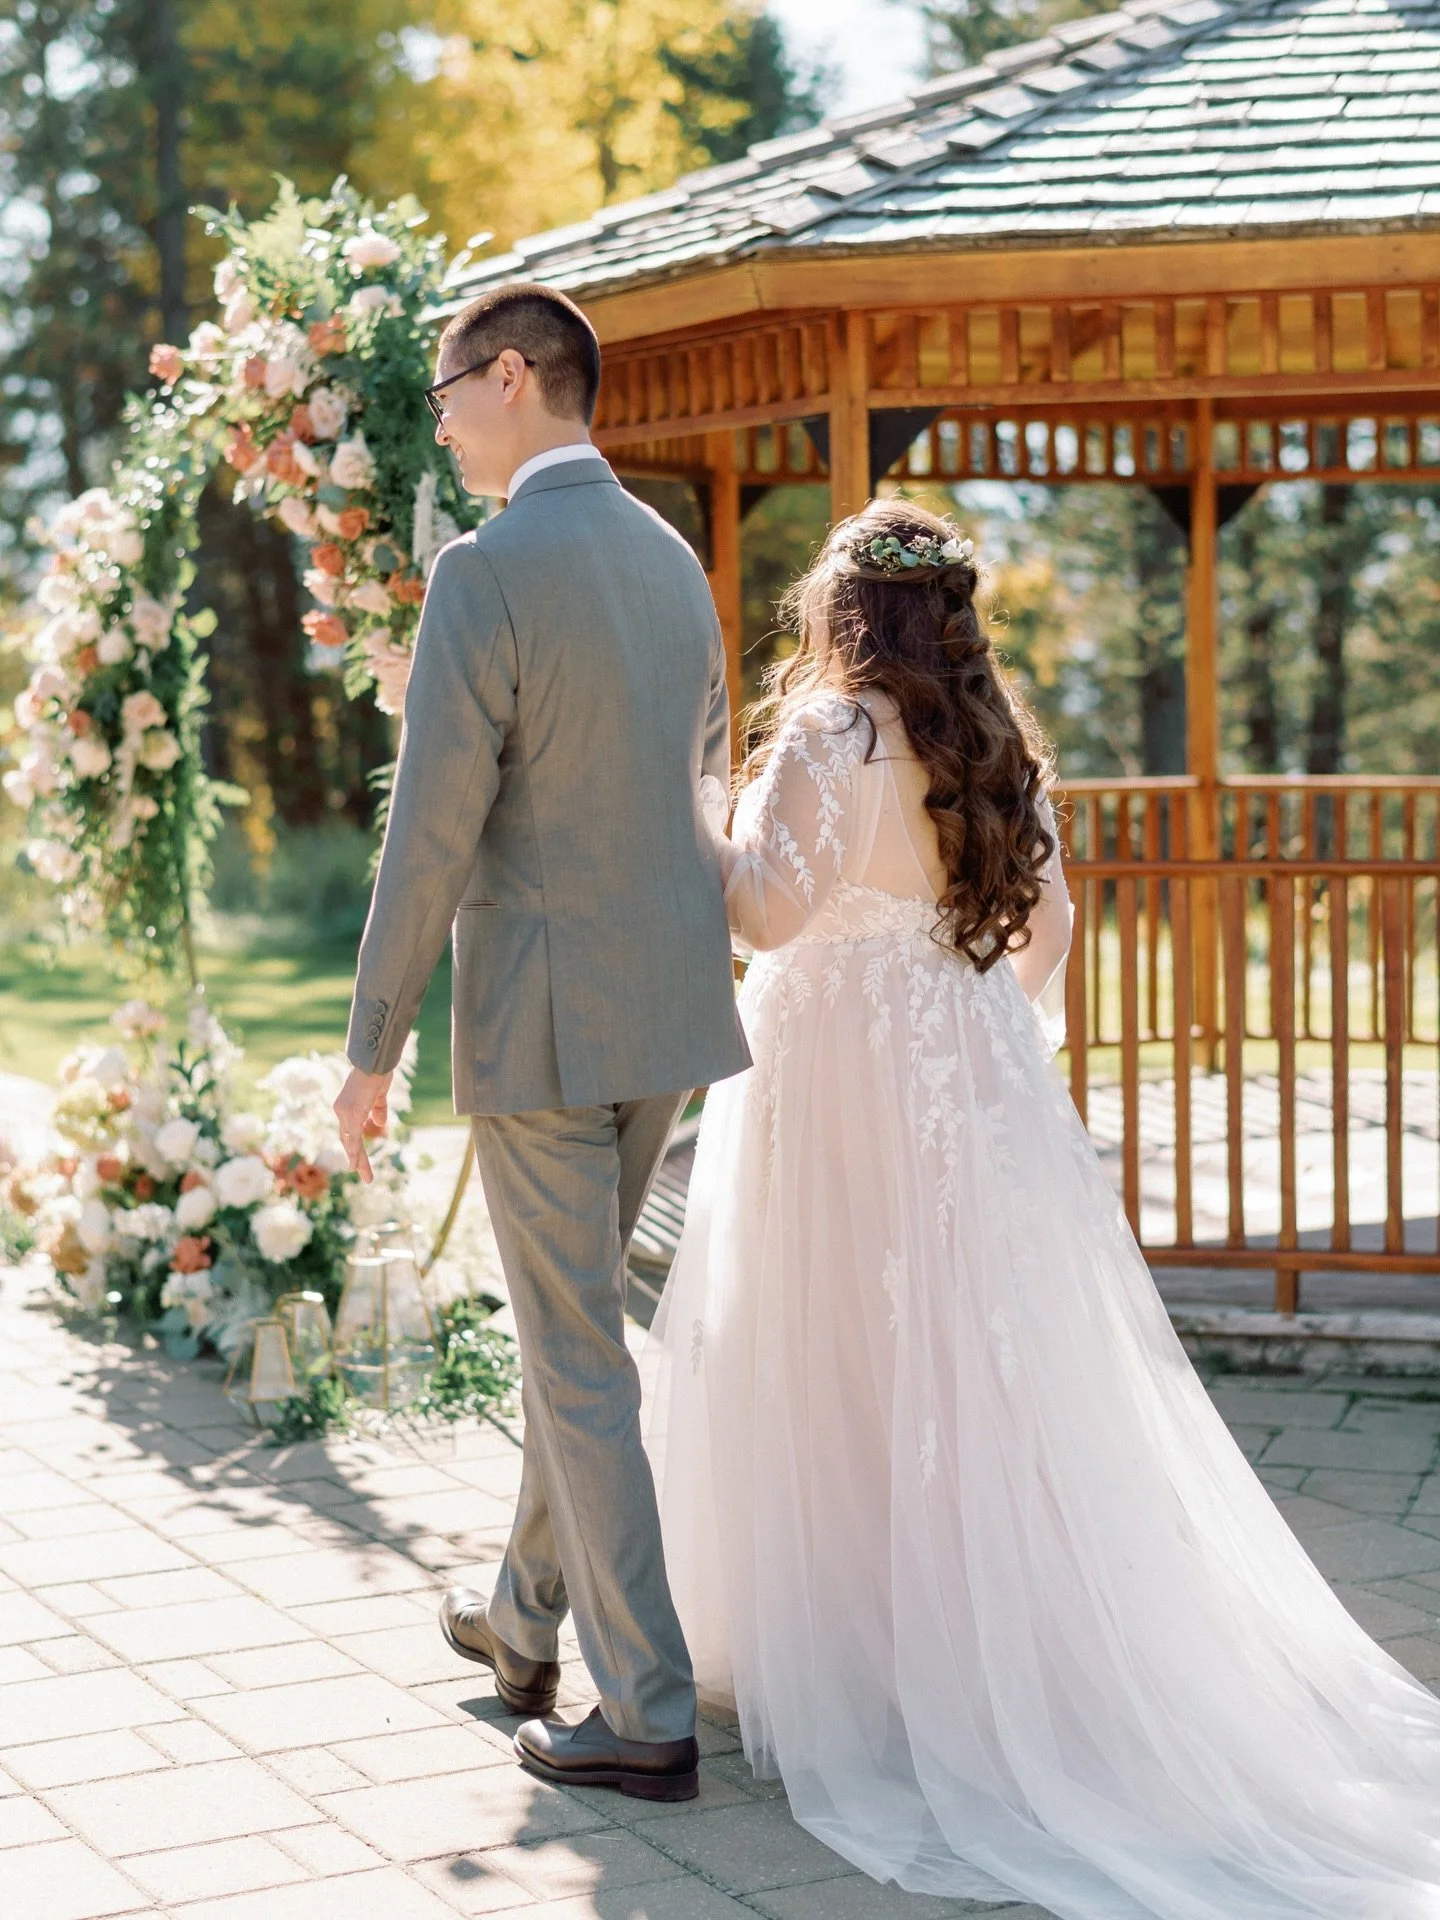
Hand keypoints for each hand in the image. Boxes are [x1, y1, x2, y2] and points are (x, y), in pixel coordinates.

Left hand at [333, 1067, 392, 1183]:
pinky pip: (353, 1138)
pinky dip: (354, 1153)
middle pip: (348, 1141)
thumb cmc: (377, 1071)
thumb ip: (378, 1110)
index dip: (355, 1148)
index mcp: (346, 1107)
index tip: (358, 1164)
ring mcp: (344, 1112)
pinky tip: (355, 1166)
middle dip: (358, 1159)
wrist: (374, 1060)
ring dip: (359, 1161)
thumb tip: (379, 1124)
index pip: (350, 1133)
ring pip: (351, 1142)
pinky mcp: (351, 1113)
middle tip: (367, 1177)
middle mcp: (341, 1111)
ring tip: (366, 1177)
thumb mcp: (379, 1094)